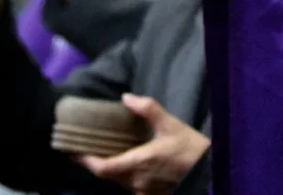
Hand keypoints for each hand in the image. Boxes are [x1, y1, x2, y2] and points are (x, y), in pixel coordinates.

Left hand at [80, 94, 210, 194]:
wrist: (210, 172)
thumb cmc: (189, 148)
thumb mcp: (170, 124)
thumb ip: (147, 109)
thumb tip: (126, 97)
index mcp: (137, 164)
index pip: (103, 168)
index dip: (86, 162)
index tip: (73, 152)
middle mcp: (136, 182)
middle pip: (108, 175)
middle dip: (96, 163)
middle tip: (87, 148)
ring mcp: (144, 191)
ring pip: (120, 181)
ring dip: (110, 168)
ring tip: (105, 151)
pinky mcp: (152, 194)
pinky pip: (131, 185)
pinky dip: (124, 174)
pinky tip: (127, 162)